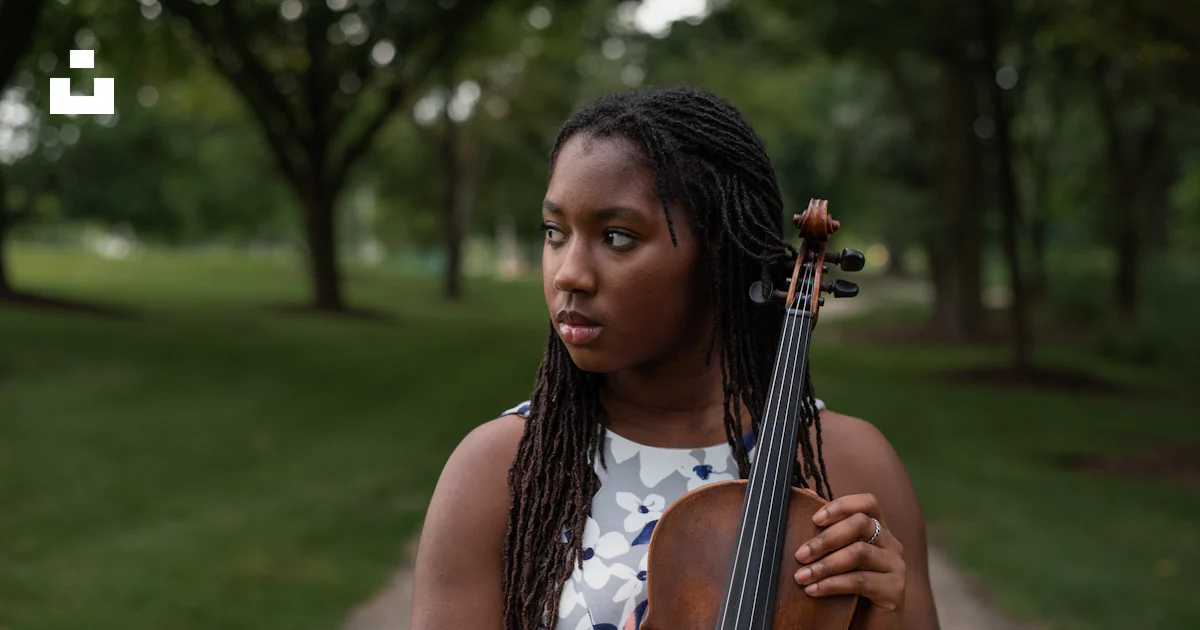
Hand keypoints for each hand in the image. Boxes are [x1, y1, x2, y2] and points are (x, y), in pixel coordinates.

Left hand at [794, 493, 905, 622]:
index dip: (842, 505)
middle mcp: (892, 544)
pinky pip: (860, 580)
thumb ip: (828, 532)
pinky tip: (813, 591)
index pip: (868, 503)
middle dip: (826, 538)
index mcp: (879, 531)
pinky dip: (832, 584)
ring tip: (801, 577)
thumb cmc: (849, 590)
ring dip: (825, 564)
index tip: (815, 518)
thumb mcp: (838, 559)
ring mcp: (896, 566)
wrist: (869, 626)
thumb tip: (808, 494)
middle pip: (861, 524)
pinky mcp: (894, 590)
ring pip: (859, 553)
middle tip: (800, 555)